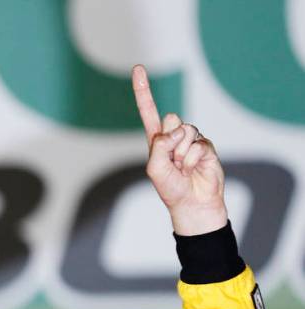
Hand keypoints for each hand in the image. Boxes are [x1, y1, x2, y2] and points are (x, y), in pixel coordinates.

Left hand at [132, 64, 227, 235]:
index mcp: (156, 139)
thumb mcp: (155, 168)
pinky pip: (198, 144)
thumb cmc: (170, 187)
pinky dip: (193, 158)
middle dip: (170, 141)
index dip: (143, 90)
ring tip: (183, 167)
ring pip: (185, 130)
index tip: (138, 68)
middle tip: (172, 161)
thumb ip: (160, 145)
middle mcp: (173, 135)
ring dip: (182, 152)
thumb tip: (176, 127)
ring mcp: (191, 139)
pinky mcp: (206, 145)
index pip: (148, 110)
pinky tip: (194, 168)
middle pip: (171, 119)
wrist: (193, 203)